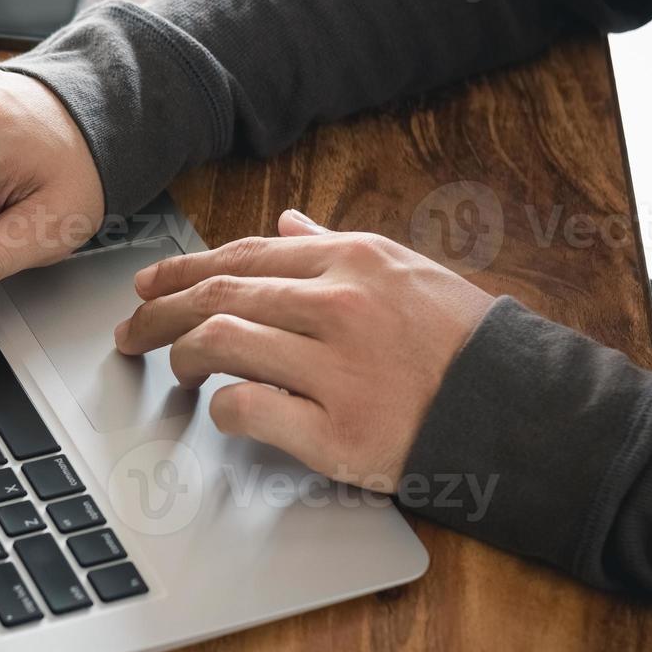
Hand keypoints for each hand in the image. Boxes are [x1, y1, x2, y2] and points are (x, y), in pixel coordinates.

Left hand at [114, 209, 494, 487]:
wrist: (521, 410)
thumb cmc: (460, 343)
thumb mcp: (406, 272)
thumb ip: (338, 246)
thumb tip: (289, 222)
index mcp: (351, 260)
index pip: (241, 256)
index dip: (181, 270)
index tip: (147, 285)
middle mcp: (336, 304)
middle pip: (216, 295)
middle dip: (157, 312)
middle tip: (130, 331)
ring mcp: (334, 367)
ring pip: (221, 342)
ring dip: (183, 357)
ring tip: (178, 372)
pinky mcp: (335, 430)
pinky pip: (248, 407)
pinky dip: (221, 406)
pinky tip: (220, 408)